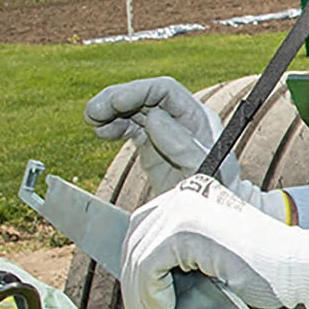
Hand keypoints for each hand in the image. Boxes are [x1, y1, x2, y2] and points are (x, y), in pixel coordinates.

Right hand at [85, 77, 280, 212]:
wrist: (213, 217)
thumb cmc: (216, 192)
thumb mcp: (203, 171)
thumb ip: (181, 144)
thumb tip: (154, 117)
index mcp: (198, 118)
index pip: (166, 91)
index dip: (138, 91)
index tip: (114, 101)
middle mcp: (181, 120)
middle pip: (145, 97)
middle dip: (117, 100)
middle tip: (92, 112)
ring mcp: (166, 131)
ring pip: (134, 110)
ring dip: (111, 112)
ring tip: (92, 121)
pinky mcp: (153, 146)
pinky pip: (131, 128)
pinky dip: (114, 127)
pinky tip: (102, 132)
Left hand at [121, 177, 308, 308]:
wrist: (298, 267)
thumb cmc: (266, 268)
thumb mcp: (211, 253)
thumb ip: (179, 255)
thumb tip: (140, 280)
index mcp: (193, 193)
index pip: (144, 224)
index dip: (135, 262)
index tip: (141, 295)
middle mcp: (186, 194)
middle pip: (135, 237)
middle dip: (134, 280)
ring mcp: (185, 209)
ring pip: (138, 255)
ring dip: (140, 293)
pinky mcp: (186, 232)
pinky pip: (149, 267)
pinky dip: (151, 293)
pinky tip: (165, 308)